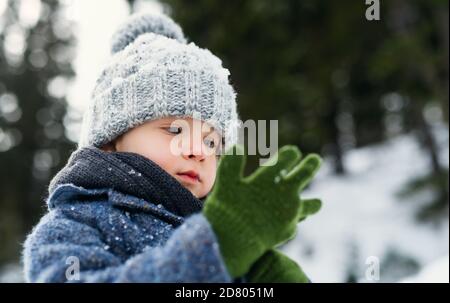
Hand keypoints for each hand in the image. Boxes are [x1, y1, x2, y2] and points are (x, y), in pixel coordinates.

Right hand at [203, 145, 321, 277]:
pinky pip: (295, 222)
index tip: (293, 152)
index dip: (290, 154)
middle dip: (310, 165)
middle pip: (304, 174)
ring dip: (313, 202)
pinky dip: (294, 220)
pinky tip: (292, 221)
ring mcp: (290, 212)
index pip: (287, 158)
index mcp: (271, 177)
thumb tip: (238, 146)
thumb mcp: (225, 182)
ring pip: (309, 204)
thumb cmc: (228, 208)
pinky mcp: (288, 230)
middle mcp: (285, 193)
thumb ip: (232, 163)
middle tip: (316, 160)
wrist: (234, 241)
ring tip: (319, 203)